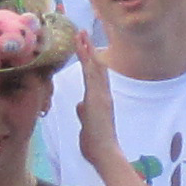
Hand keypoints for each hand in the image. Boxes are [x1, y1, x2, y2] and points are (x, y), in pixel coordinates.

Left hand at [61, 30, 122, 155]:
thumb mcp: (87, 124)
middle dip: (88, 48)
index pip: (92, 75)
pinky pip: (94, 76)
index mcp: (98, 99)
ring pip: (94, 67)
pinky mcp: (99, 98)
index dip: (88, 59)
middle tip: (82, 31)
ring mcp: (101, 95)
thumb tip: (80, 105)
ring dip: (88, 50)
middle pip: (95, 66)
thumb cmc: (96, 144)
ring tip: (82, 34)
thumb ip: (84, 113)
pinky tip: (87, 49)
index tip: (83, 45)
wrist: (105, 154)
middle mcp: (102, 94)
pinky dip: (91, 62)